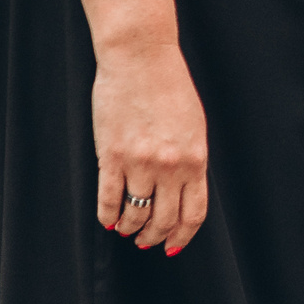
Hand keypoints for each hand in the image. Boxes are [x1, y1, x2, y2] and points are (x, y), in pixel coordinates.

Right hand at [92, 43, 209, 254]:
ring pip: (135, 214)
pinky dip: (108, 216)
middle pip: (163, 220)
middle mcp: (171, 166)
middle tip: (145, 241)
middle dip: (154, 237)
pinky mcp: (111, 155)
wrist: (140, 58)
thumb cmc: (170, 87)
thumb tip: (182, 193)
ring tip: (126, 229)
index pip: (193, 213)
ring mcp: (140, 162)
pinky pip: (108, 199)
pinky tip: (108, 220)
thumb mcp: (193, 125)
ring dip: (130, 228)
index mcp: (196, 159)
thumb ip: (191, 160)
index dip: (182, 236)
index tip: (173, 245)